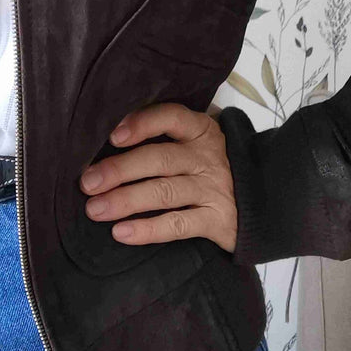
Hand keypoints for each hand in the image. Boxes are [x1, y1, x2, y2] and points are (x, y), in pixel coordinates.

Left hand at [78, 102, 237, 252]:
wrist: (263, 201)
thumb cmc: (210, 168)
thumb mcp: (195, 143)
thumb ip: (162, 139)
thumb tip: (105, 145)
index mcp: (200, 131)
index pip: (170, 118)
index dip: (141, 124)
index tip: (112, 135)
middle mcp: (207, 157)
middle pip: (159, 159)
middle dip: (120, 170)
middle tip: (87, 183)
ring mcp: (213, 189)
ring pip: (164, 192)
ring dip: (125, 200)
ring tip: (95, 209)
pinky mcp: (217, 220)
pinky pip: (178, 225)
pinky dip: (147, 230)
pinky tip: (121, 233)